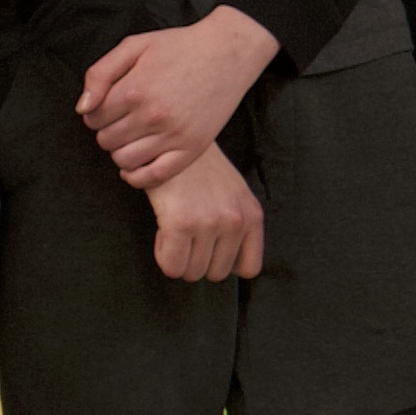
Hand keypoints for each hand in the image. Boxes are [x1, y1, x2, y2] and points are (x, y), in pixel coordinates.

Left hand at [78, 9, 275, 183]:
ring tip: (132, 136)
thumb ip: (99, 74)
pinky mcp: (193, 147)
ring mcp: (175, 134)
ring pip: (124, 159)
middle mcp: (153, 115)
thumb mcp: (134, 46)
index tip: (108, 106)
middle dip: (107, 130)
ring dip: (121, 150)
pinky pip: (155, 175)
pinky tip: (136, 165)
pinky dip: (138, 176)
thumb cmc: (179, 47)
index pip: (92, 117)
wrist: (228, 52)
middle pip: (106, 140)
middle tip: (123, 119)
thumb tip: (82, 109)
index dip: (94, 112)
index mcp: (135, 90)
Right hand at [147, 145, 264, 282]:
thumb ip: (237, 224)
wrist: (170, 140)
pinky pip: (171, 266)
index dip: (225, 264)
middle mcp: (236, 221)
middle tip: (186, 235)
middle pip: (216, 274)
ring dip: (178, 257)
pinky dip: (163, 255)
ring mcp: (210, 223)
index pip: (249, 269)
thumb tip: (227, 268)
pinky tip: (163, 231)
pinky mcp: (181, 223)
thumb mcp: (233, 193)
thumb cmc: (198, 170)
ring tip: (175, 228)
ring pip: (192, 273)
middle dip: (197, 260)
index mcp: (252, 215)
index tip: (209, 248)